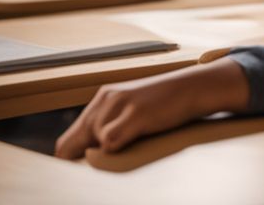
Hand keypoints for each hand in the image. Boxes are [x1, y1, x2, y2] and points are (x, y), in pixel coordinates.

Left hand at [54, 59, 250, 158]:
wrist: (195, 87)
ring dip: (106, 154)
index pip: (68, 140)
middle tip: (96, 173)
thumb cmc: (168, 103)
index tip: (77, 175)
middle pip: (73, 144)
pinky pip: (110, 141)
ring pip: (94, 143)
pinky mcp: (134, 113)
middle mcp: (105, 100)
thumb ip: (112, 126)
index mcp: (103, 99)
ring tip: (130, 148)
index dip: (70, 161)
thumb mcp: (133, 110)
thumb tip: (93, 157)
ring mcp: (118, 105)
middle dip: (82, 162)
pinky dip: (117, 149)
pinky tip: (136, 141)